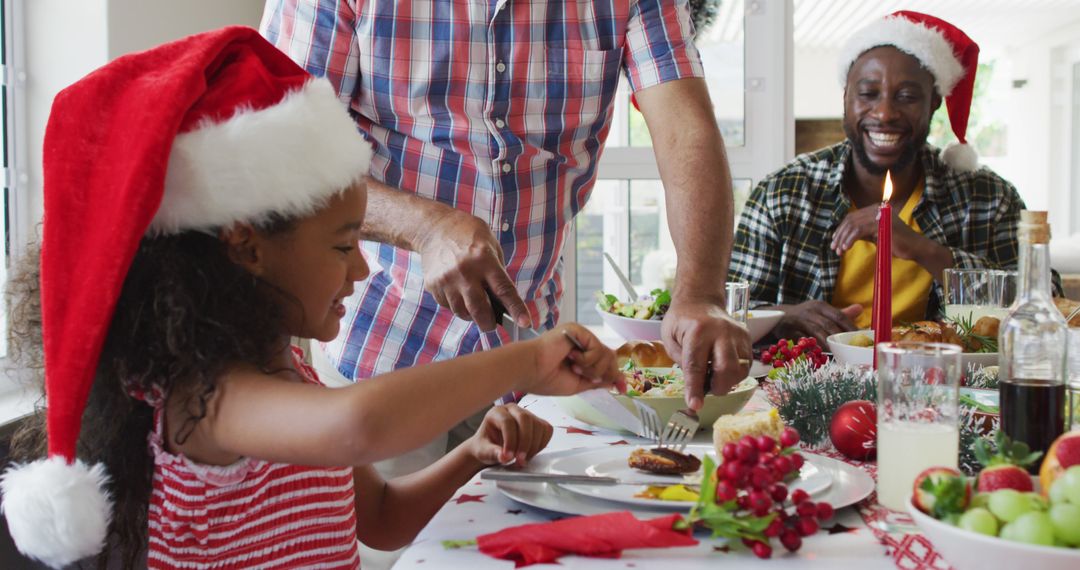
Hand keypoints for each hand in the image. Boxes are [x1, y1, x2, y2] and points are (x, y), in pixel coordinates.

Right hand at [416, 209, 529, 330]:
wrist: (434, 227)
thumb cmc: (467, 234)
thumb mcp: (490, 245)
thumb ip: (497, 271)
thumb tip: (504, 301)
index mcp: (483, 259)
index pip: (504, 290)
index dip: (516, 309)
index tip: (525, 323)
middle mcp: (465, 271)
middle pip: (480, 310)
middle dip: (489, 323)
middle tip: (493, 323)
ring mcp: (446, 280)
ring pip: (462, 312)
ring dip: (471, 315)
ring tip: (475, 306)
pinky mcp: (433, 285)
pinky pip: (448, 306)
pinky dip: (457, 306)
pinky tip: (459, 295)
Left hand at [465, 404, 553, 467]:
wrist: (491, 448)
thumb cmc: (485, 446)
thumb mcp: (483, 451)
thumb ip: (492, 453)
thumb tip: (504, 456)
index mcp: (496, 413)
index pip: (507, 422)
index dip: (510, 440)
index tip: (508, 457)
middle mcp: (512, 410)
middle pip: (525, 419)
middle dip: (525, 442)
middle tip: (520, 459)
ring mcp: (527, 414)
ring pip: (538, 425)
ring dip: (534, 445)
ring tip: (523, 459)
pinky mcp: (537, 423)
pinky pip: (546, 430)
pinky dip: (542, 444)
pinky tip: (531, 453)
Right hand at [523, 323, 624, 395]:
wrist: (530, 371)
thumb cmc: (546, 379)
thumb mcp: (578, 384)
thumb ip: (596, 381)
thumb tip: (613, 381)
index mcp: (581, 355)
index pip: (606, 362)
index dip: (616, 375)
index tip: (623, 389)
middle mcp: (582, 344)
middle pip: (610, 357)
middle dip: (606, 373)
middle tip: (591, 379)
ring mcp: (580, 336)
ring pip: (605, 354)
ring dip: (593, 369)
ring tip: (575, 369)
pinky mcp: (577, 330)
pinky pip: (596, 347)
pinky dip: (587, 359)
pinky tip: (572, 359)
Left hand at [661, 298, 751, 410]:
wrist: (701, 299)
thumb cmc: (682, 320)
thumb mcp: (669, 338)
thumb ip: (681, 361)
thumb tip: (695, 386)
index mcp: (698, 331)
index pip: (696, 366)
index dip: (695, 389)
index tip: (694, 405)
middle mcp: (721, 331)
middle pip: (727, 369)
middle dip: (718, 388)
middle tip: (708, 390)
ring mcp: (737, 334)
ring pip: (740, 370)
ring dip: (727, 382)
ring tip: (714, 377)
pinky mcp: (747, 338)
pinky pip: (746, 365)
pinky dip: (735, 374)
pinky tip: (723, 369)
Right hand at [772, 301, 861, 345]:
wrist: (778, 316)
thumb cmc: (805, 317)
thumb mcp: (821, 312)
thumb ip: (840, 314)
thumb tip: (860, 308)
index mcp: (821, 306)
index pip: (839, 316)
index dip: (851, 328)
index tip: (862, 339)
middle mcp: (810, 311)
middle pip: (829, 325)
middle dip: (841, 338)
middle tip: (852, 349)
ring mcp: (799, 319)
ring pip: (817, 332)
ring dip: (829, 343)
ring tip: (840, 353)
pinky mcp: (789, 329)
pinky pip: (803, 339)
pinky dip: (813, 346)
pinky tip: (822, 353)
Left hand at [831, 205, 925, 258]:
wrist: (915, 248)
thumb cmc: (897, 243)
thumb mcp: (875, 235)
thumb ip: (862, 232)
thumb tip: (843, 235)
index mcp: (876, 209)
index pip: (853, 217)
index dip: (841, 229)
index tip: (835, 240)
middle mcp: (878, 208)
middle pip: (851, 220)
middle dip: (839, 235)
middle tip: (834, 247)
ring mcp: (880, 215)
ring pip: (853, 225)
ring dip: (843, 239)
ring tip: (839, 251)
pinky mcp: (881, 223)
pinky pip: (859, 230)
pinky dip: (850, 240)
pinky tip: (846, 248)